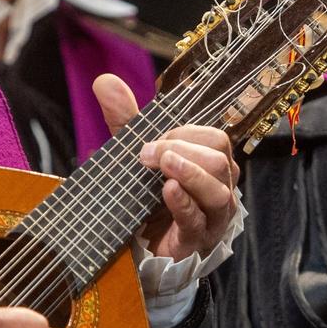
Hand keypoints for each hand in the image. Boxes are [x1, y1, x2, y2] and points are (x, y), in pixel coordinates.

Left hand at [93, 74, 239, 262]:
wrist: (138, 247)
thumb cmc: (146, 196)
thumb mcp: (135, 154)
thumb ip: (126, 119)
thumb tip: (104, 80)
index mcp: (211, 165)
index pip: (216, 139)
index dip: (185, 134)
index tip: (152, 140)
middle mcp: (218, 189)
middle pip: (221, 160)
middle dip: (184, 151)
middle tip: (149, 155)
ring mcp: (211, 218)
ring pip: (219, 191)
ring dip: (190, 173)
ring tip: (162, 168)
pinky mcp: (195, 242)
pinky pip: (198, 220)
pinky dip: (184, 203)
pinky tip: (167, 191)